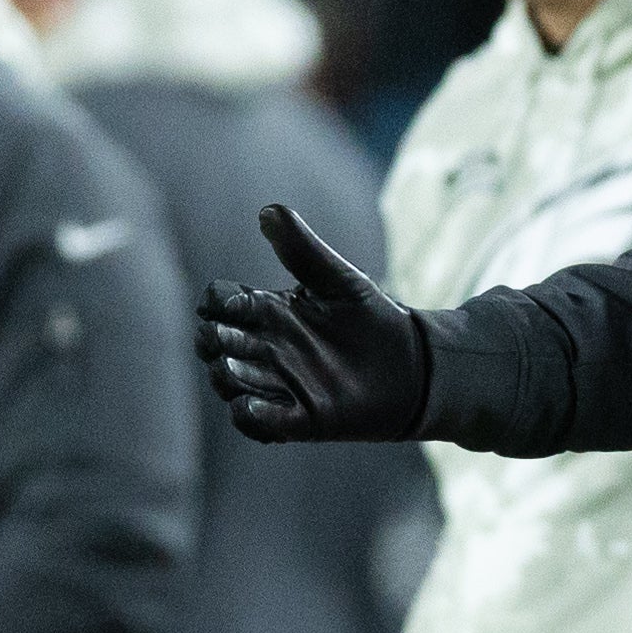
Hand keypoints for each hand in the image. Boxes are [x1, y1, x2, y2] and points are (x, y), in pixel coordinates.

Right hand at [197, 205, 427, 443]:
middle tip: (223, 335)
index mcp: (270, 311)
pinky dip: (249, 416)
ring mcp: (280, 384)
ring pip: (233, 382)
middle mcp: (267, 348)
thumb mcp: (339, 279)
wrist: (415, 363)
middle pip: (220, 342)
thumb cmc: (372, 317)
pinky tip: (247, 404)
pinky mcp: (301, 418)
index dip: (219, 302)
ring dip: (227, 376)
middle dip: (215, 339)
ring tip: (228, 368)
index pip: (223, 303)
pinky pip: (261, 422)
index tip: (232, 299)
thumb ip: (303, 249)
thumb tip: (267, 210)